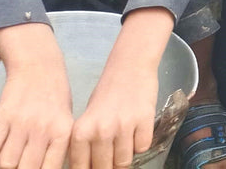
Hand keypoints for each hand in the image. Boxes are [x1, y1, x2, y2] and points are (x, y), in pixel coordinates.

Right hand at [0, 26, 72, 168]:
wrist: (39, 65)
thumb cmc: (55, 95)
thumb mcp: (66, 119)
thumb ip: (57, 146)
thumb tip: (48, 168)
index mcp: (63, 131)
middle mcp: (43, 128)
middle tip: (20, 165)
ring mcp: (22, 122)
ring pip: (6, 163)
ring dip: (4, 166)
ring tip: (8, 159)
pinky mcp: (3, 116)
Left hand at [69, 8, 171, 168]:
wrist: (130, 66)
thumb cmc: (106, 94)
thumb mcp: (88, 119)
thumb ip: (86, 146)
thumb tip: (91, 168)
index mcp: (81, 132)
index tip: (97, 163)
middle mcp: (100, 131)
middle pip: (106, 168)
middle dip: (110, 164)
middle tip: (113, 153)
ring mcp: (124, 125)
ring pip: (125, 162)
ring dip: (126, 155)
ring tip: (125, 140)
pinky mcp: (144, 119)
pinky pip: (143, 147)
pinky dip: (141, 142)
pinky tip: (137, 129)